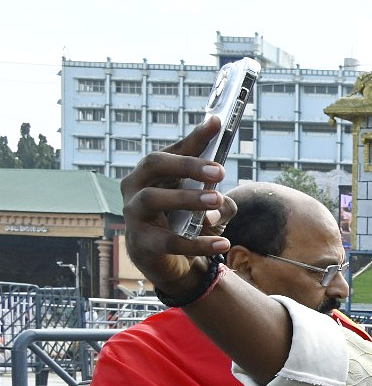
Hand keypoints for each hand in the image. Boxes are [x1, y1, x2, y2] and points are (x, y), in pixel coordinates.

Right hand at [119, 119, 235, 293]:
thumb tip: (222, 202)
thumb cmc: (184, 223)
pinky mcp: (141, 243)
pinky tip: (223, 243)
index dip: (196, 137)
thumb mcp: (206, 207)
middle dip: (187, 164)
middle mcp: (136, 187)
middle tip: (220, 170)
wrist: (167, 262)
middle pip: (154, 165)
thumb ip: (219, 201)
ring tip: (217, 199)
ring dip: (187, 198)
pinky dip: (198, 243)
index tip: (217, 123)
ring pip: (153, 199)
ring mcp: (134, 214)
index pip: (174, 149)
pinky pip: (169, 242)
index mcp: (153, 172)